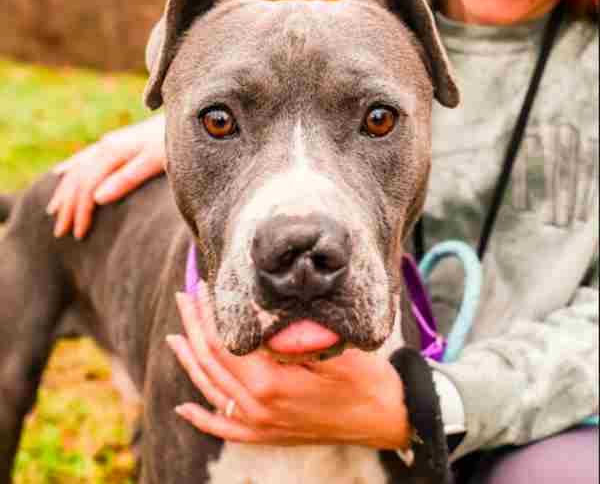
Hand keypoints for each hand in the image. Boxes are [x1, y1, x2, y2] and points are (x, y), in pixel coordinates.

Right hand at [47, 114, 165, 238]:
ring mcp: (110, 142)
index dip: (81, 212)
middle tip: (60, 232)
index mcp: (112, 153)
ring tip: (53, 210)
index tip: (78, 235)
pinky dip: (70, 168)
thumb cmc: (172, 142)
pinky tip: (61, 173)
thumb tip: (97, 199)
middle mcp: (105, 146)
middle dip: (68, 207)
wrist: (186, 118)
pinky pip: (84, 157)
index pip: (87, 188)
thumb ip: (127, 178)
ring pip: (77, 169)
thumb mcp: (154, 161)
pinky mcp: (117, 141)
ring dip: (64, 191)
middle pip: (77, 180)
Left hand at [166, 288, 411, 449]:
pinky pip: (225, 428)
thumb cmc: (361, 378)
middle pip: (211, 362)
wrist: (385, 417)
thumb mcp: (329, 347)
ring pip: (211, 391)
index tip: (204, 287)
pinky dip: (202, 417)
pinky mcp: (266, 435)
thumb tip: (256, 320)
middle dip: (194, 327)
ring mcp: (260, 425)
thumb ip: (289, 337)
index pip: (224, 342)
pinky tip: (185, 407)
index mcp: (270, 383)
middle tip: (185, 299)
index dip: (209, 313)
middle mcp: (257, 407)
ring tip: (176, 337)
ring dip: (190, 362)